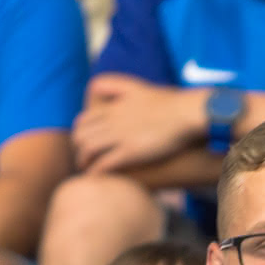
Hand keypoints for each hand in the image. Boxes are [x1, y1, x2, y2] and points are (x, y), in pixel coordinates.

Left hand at [73, 75, 209, 172]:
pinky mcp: (131, 151)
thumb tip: (111, 93)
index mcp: (115, 106)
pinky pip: (104, 163)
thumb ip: (120, 87)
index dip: (80, 131)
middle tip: (82, 159)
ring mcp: (120, 136)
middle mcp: (113, 120)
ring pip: (89, 149)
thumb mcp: (138, 86)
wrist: (185, 112)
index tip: (83, 140)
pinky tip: (95, 177)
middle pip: (82, 134)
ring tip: (86, 170)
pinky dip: (96, 172)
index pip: (85, 119)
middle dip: (79, 148)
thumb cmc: (170, 102)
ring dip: (84, 161)